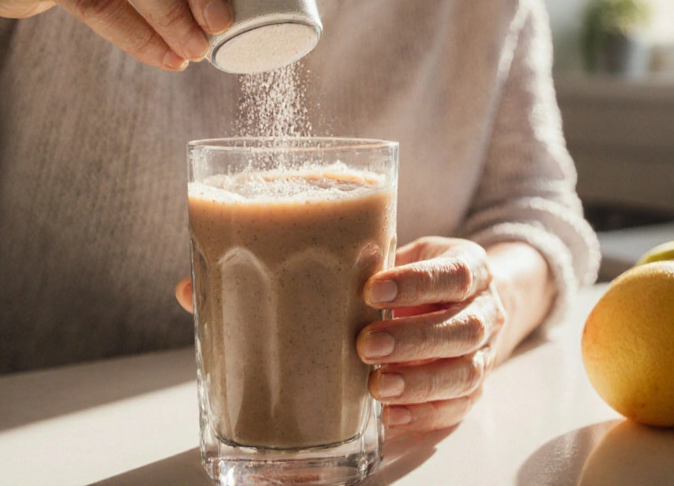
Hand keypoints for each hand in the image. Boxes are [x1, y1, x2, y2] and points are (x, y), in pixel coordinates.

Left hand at [173, 239, 552, 433]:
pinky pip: (455, 409)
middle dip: (414, 338)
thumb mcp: (374, 256)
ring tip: (373, 387)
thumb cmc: (404, 277)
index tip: (374, 288)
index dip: (419, 280)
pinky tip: (388, 416)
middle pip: (464, 327)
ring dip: (417, 381)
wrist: (466, 297)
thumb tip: (192, 289)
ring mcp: (480, 353)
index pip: (455, 270)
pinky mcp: (468, 390)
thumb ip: (307, 263)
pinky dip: (422, 414)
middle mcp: (481, 309)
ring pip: (464, 372)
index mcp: (464, 266)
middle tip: (365, 345)